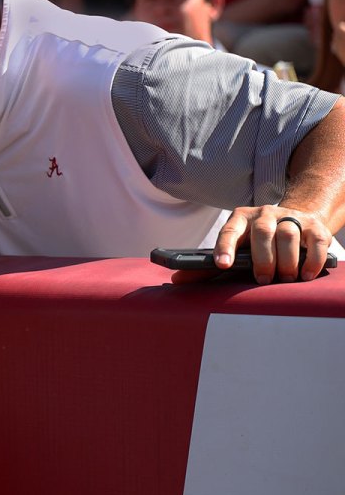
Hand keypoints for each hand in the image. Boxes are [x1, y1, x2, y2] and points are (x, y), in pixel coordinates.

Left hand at [175, 206, 333, 284]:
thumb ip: (208, 266)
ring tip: (284, 278)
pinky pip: (316, 240)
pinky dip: (312, 259)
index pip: (229, 231)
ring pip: (288, 234)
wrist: (294, 220)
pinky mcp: (315, 225)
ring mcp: (290, 217)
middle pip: (262, 232)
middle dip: (262, 259)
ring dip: (286, 259)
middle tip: (262, 279)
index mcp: (240, 218)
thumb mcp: (234, 249)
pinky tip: (306, 274)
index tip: (221, 264)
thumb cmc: (256, 243)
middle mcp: (264, 214)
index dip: (224, 247)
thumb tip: (177, 279)